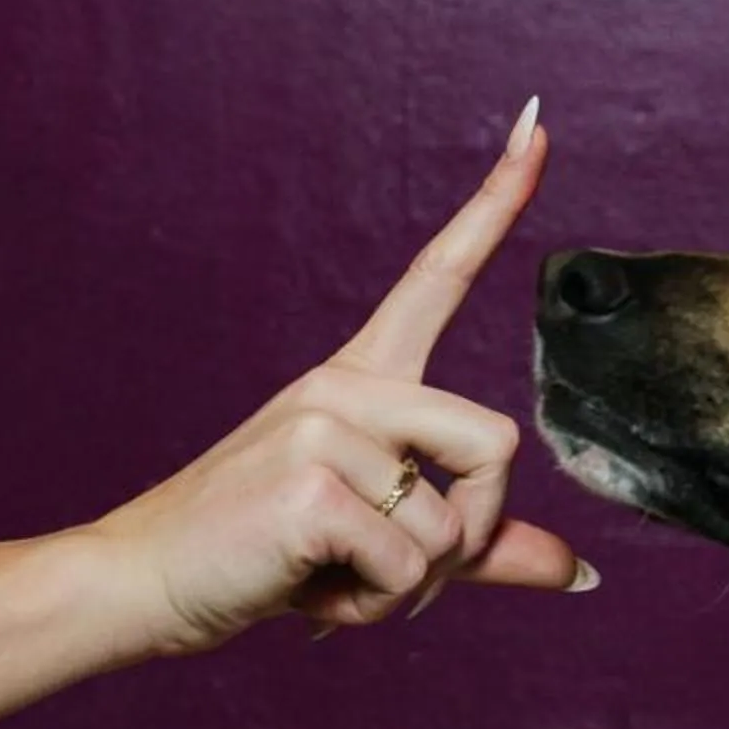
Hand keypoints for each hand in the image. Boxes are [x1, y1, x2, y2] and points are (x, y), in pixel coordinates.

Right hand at [0, 104, 591, 719]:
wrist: (148, 584)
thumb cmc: (267, 560)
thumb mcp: (384, 545)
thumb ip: (480, 547)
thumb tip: (580, 573)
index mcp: (362, 379)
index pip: (438, 275)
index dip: (497, 203)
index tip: (538, 122)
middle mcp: (345, 385)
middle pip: (497, 445)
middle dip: (472, 533)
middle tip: (397, 569)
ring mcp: (322, 425)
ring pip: (451, 525)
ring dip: (412, 585)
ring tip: (335, 578)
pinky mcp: (310, 484)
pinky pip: (408, 565)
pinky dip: (375, 605)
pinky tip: (313, 592)